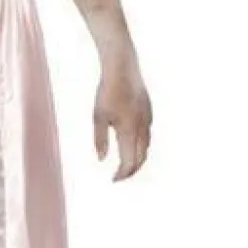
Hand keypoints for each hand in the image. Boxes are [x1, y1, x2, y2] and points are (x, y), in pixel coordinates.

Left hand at [93, 41, 151, 180]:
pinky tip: (133, 144)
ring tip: (126, 164)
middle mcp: (142, 128)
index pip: (129, 162)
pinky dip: (141, 145)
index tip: (113, 180)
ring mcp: (148, 119)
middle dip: (131, 170)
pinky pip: (148, 134)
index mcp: (130, 131)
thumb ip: (100, 140)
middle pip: (141, 158)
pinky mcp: (149, 111)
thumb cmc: (107, 92)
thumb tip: (102, 160)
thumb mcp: (98, 117)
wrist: (123, 67)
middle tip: (119, 176)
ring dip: (138, 158)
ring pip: (147, 147)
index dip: (122, 174)